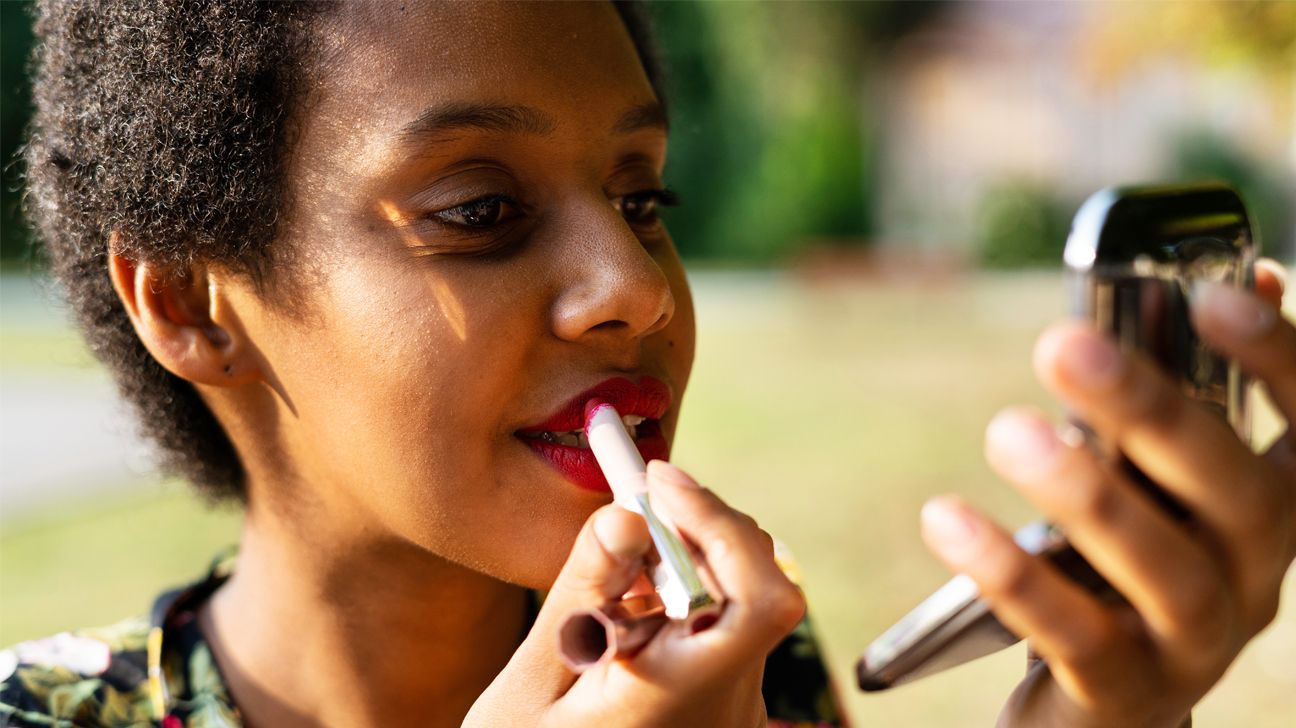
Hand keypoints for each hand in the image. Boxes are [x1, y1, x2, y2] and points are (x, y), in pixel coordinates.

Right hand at [463, 460, 804, 727]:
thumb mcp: (531, 684)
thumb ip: (580, 596)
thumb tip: (626, 516)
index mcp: (685, 700)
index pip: (762, 599)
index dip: (720, 525)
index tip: (658, 481)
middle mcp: (730, 707)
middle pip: (757, 584)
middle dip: (698, 526)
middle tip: (635, 497)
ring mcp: (736, 712)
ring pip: (742, 600)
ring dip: (690, 557)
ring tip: (617, 564)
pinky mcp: (728, 708)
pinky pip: (725, 627)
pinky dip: (686, 593)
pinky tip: (629, 602)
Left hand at [920, 260, 1292, 727]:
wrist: (1098, 702)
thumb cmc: (1121, 565)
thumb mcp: (1153, 485)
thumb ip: (1173, 404)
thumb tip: (1234, 279)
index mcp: (1270, 510)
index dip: (1279, 360)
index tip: (1216, 295)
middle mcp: (1256, 578)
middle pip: (1235, 495)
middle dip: (1153, 412)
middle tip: (1063, 346)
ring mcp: (1197, 644)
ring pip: (1167, 572)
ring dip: (1088, 495)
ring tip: (1009, 431)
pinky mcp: (1124, 692)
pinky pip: (1078, 636)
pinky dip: (1013, 576)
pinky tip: (947, 520)